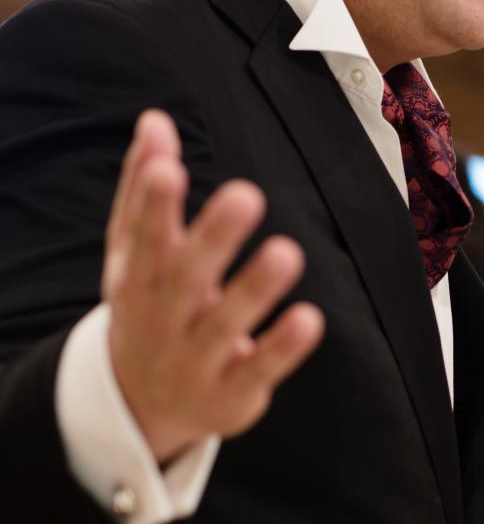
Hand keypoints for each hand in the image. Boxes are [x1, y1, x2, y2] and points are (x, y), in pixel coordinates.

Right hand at [104, 110, 324, 463]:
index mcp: (137, 279)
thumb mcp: (134, 255)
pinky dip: (281, 347)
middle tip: (246, 195)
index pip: (142, 240)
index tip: (169, 169)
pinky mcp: (231, 392)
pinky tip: (310, 318)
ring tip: (287, 252)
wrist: (142, 405)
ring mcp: (195, 360)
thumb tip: (155, 119)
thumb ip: (144, 189)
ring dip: (254, 289)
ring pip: (225, 325)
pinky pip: (259, 369)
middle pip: (186, 278)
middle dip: (213, 239)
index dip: (153, 206)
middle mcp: (161, 320)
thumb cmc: (148, 306)